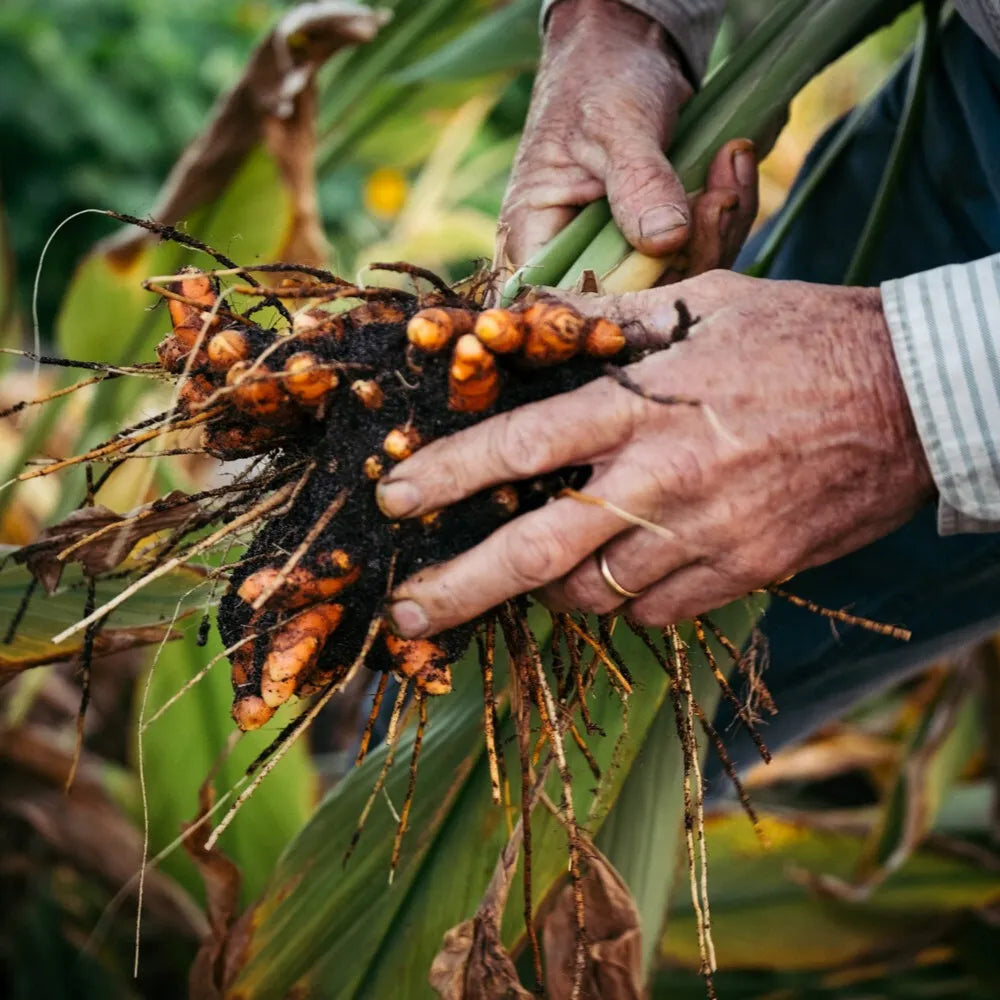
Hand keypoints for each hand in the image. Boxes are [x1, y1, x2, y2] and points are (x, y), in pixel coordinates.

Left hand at [377, 271, 934, 635]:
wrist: (914, 396)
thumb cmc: (801, 337)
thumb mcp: (702, 302)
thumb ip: (609, 320)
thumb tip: (529, 315)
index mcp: (643, 406)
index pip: (523, 447)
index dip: (448, 475)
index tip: (393, 497)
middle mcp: (664, 481)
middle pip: (539, 551)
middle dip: (460, 587)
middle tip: (405, 616)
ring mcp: (706, 538)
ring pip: (595, 595)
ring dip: (552, 588)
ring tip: (540, 563)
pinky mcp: (744, 574)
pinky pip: (656, 613)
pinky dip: (623, 599)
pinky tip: (623, 569)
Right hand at [498, 0, 757, 273]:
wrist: (626, 48)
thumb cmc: (598, 79)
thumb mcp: (615, 125)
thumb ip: (638, 183)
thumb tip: (665, 242)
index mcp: (535, 240)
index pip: (574, 300)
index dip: (627, 296)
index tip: (675, 252)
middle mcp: (574, 259)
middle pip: (635, 300)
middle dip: (691, 253)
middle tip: (720, 197)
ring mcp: (618, 254)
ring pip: (675, 279)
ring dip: (718, 229)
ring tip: (730, 165)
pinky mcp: (656, 243)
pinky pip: (698, 252)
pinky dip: (725, 213)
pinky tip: (732, 165)